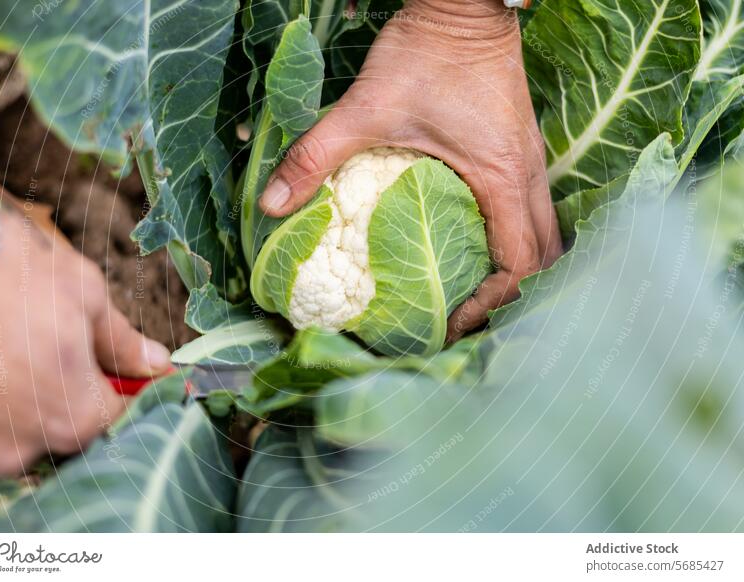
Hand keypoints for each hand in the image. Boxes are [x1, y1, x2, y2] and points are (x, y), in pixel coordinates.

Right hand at [0, 198, 171, 477]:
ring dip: (23, 404)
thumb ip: (122, 342)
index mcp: (74, 417)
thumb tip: (156, 363)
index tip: (117, 365)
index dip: (123, 387)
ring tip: (10, 352)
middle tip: (52, 345)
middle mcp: (24, 448)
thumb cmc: (8, 274)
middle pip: (67, 429)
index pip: (118, 415)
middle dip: (71, 393)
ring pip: (19, 435)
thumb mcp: (84, 295)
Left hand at [259, 0, 560, 339]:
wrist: (463, 5)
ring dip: (513, 267)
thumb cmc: (427, 53)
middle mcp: (526, 175)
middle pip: (543, 257)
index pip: (520, 264)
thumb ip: (317, 155)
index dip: (492, 302)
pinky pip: (527, 210)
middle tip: (462, 314)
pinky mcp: (517, 150)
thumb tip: (273, 204)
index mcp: (501, 177)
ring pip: (541, 233)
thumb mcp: (366, 107)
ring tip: (471, 290)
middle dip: (508, 295)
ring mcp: (528, 162)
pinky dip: (509, 237)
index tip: (453, 321)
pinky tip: (470, 242)